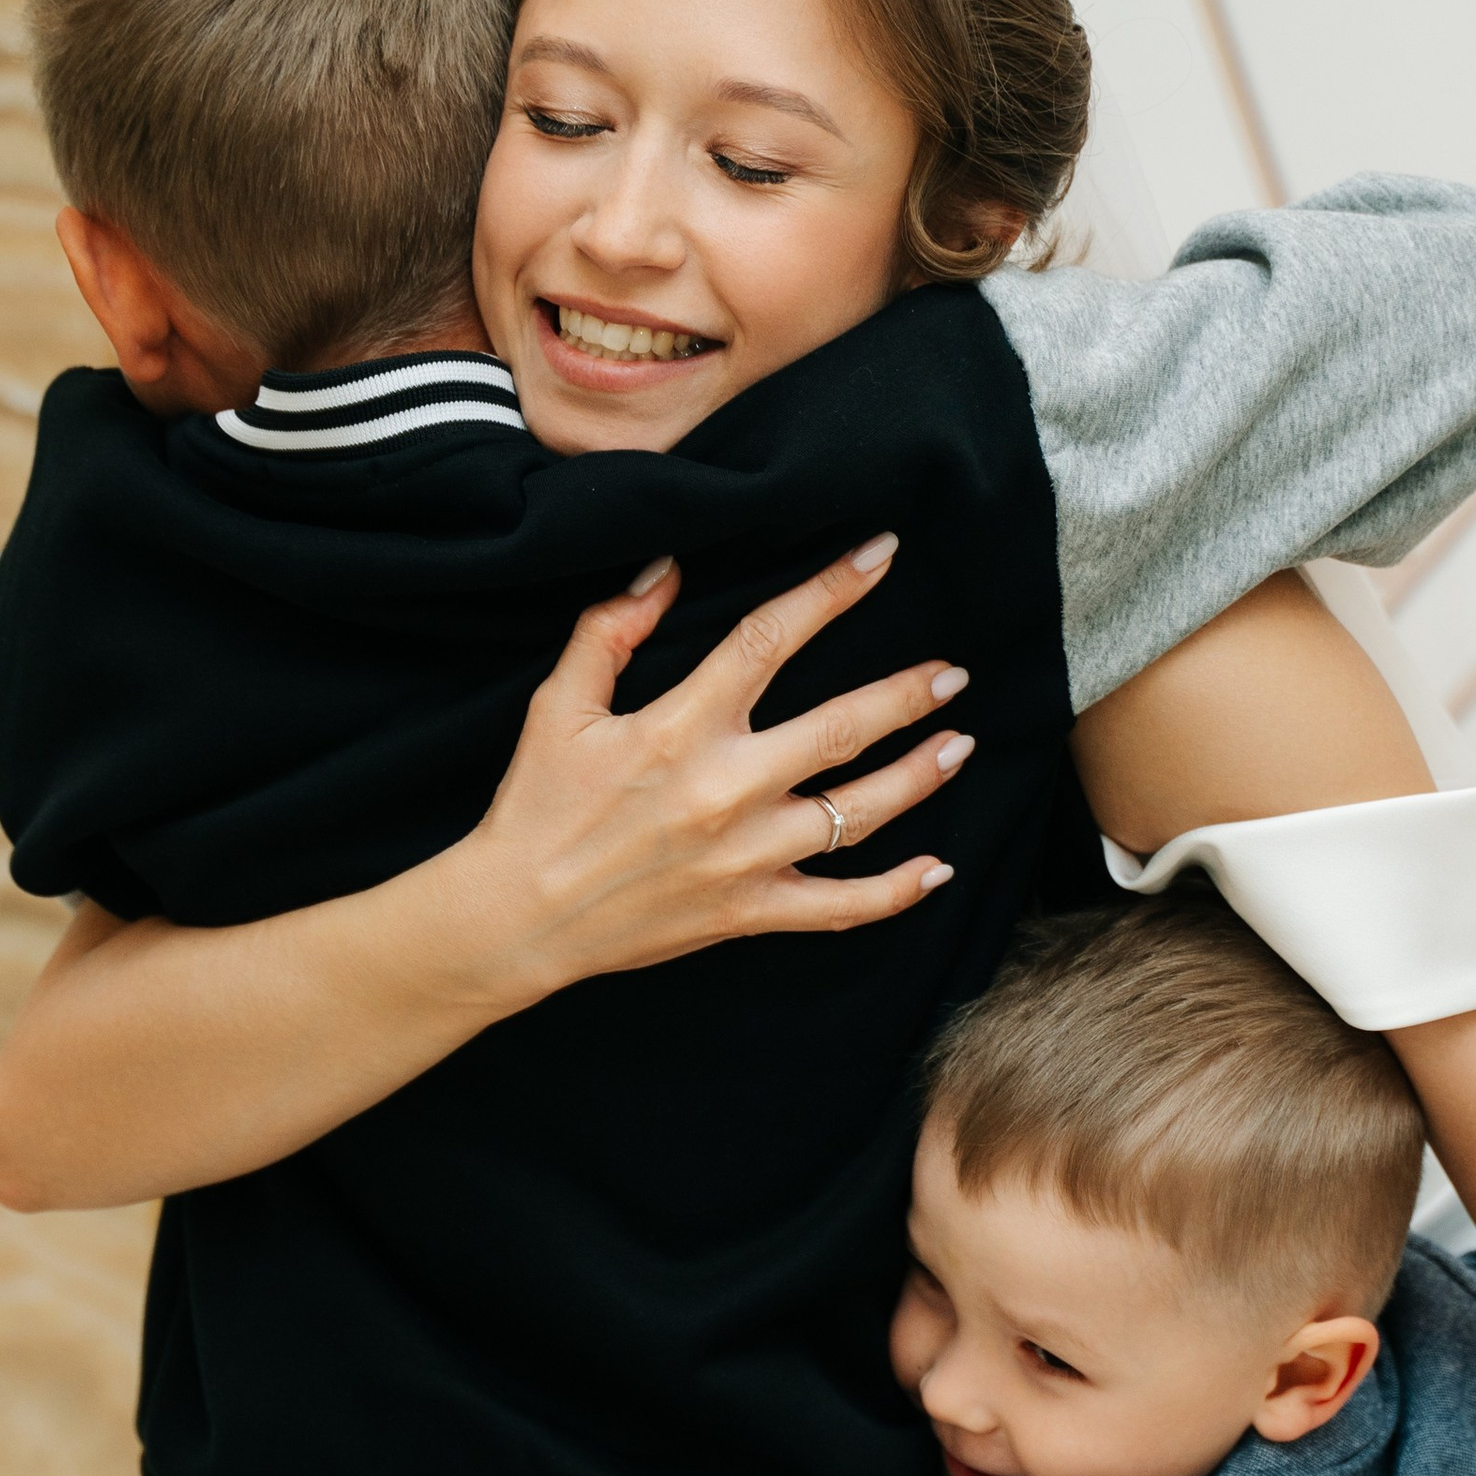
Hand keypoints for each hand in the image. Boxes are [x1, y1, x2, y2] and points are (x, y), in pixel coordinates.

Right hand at [447, 534, 974, 1009]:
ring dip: (918, 776)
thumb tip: (666, 568)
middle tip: (953, 674)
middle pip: (842, 727)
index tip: (880, 556)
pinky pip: (840, 908)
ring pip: (859, 813)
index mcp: (681, 727)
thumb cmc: (536, 807)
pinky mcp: (749, 912)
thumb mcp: (559, 707)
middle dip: (906, 694)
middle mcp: (727, 789)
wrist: (516, 919)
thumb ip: (610, 631)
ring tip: (959, 745)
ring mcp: (746, 857)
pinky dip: (895, 893)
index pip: (770, 638)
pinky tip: (938, 871)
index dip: (830, 590)